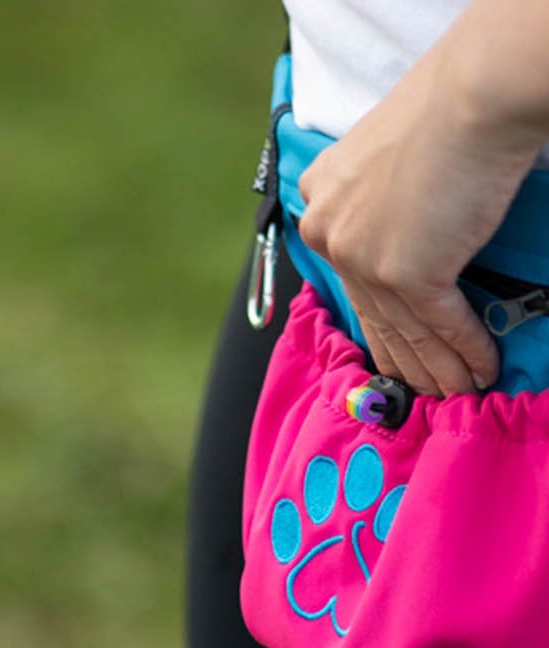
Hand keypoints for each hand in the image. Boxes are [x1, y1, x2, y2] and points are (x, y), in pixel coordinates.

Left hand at [297, 13, 544, 395]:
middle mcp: (331, 234)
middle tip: (424, 394)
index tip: (393, 356)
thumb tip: (401, 238)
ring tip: (459, 395)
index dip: (377, 326)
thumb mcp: (385, 156)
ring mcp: (363, 258)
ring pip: (405, 331)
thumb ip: (377, 202)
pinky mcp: (404, 275)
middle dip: (405, 362)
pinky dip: (464, 352)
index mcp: (321, 202)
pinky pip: (438, 327)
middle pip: (373, 316)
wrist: (474, 97)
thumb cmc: (445, 109)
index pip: (349, 281)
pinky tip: (481, 371)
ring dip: (439, 370)